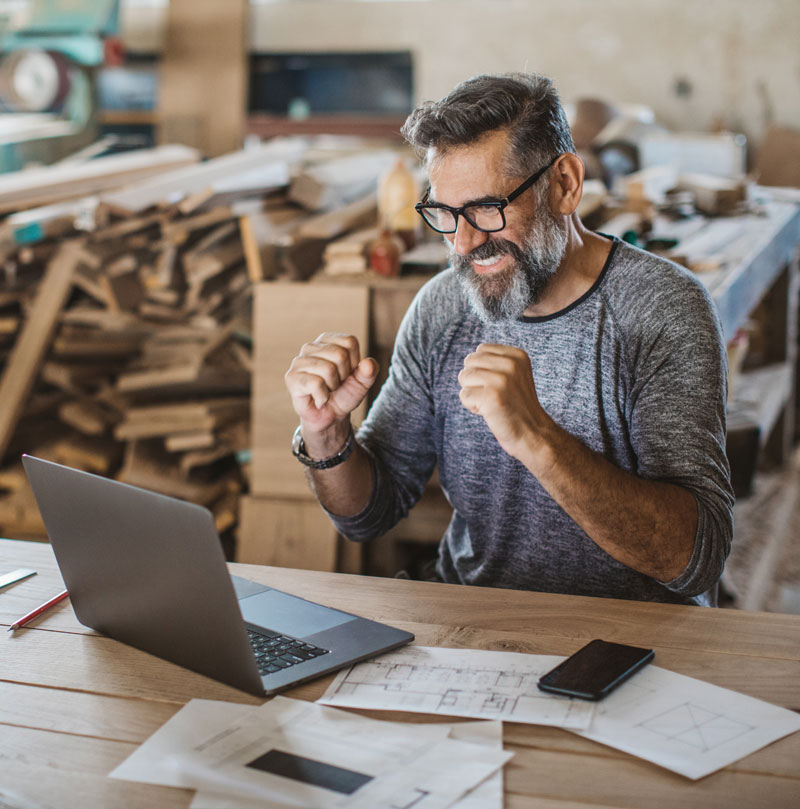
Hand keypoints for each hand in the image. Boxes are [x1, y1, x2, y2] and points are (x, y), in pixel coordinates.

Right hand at [285, 333, 378, 446]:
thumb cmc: (344, 394)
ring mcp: (298, 361)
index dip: (354, 362)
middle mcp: (311, 347)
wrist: (331, 416)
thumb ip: (370, 371)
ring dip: (332, 386)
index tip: (347, 373)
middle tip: (335, 384)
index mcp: (328, 340)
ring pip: (328, 369)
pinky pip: (315, 383)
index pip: (350, 342)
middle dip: (343, 375)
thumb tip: (368, 363)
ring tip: (326, 390)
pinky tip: (318, 399)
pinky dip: (323, 397)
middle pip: (340, 354)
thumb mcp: (363, 382)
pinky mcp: (291, 378)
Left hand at [458, 343, 549, 458]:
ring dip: (472, 394)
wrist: (533, 435)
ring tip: (492, 403)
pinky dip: (472, 407)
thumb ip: (494, 363)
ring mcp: (502, 380)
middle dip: (474, 380)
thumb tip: (468, 359)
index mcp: (518, 355)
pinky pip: (464, 396)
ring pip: (464, 377)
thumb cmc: (517, 406)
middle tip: (494, 396)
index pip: (480, 350)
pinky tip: (490, 412)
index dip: (482, 369)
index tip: (499, 385)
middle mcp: (511, 364)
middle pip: (469, 362)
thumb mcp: (513, 376)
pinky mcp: (491, 396)